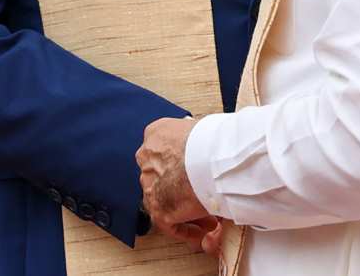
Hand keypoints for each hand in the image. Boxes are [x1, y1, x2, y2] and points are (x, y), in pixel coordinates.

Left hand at [137, 116, 212, 243]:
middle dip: (181, 190)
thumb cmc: (212, 141)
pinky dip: (186, 230)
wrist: (210, 158)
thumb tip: (207, 144)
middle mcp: (147, 158)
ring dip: (185, 211)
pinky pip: (170, 225)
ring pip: (165, 201)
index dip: (181, 167)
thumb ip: (194, 137)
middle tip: (202, 197)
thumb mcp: (197, 128)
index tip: (196, 176)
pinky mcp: (158, 208)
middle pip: (163, 178)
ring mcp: (150, 184)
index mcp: (156, 134)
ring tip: (210, 218)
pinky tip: (202, 231)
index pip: (164, 152)